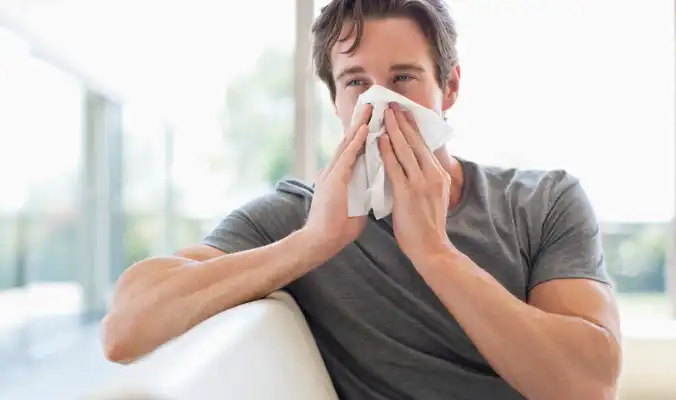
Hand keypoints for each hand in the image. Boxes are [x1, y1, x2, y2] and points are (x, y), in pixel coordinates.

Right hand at [304, 104, 372, 259]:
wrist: (322, 241)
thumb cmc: (339, 227)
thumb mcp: (356, 203)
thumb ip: (361, 191)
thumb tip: (372, 188)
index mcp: (340, 174)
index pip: (354, 149)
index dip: (362, 133)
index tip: (372, 118)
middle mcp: (335, 169)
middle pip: (350, 140)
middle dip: (361, 121)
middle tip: (371, 103)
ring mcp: (333, 173)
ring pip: (348, 143)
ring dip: (359, 125)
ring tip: (369, 108)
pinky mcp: (334, 180)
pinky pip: (348, 157)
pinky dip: (356, 142)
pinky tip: (364, 129)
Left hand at [378, 103, 453, 265]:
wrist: (431, 248)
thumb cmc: (428, 226)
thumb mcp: (433, 197)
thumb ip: (426, 180)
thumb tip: (417, 166)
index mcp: (439, 175)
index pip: (424, 146)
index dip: (412, 128)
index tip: (404, 112)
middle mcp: (432, 175)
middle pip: (415, 142)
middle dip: (402, 122)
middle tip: (392, 105)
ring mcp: (421, 183)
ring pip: (405, 150)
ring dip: (394, 130)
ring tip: (384, 115)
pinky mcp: (408, 193)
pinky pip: (395, 167)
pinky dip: (387, 151)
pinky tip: (380, 139)